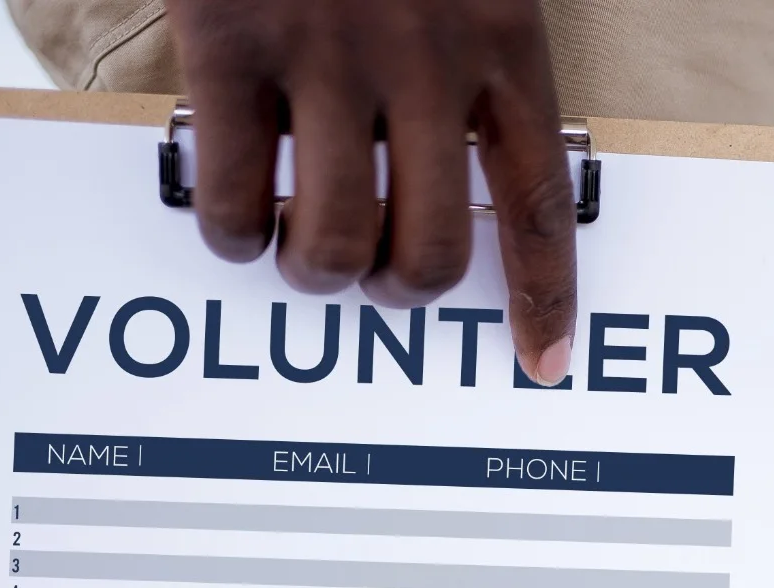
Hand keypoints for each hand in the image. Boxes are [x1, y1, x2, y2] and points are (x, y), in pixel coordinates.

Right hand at [166, 0, 575, 383]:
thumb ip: (475, 62)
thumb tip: (457, 185)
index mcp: (501, 38)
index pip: (536, 203)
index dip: (542, 299)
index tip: (544, 363)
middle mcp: (424, 55)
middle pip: (428, 250)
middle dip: (399, 290)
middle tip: (373, 278)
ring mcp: (325, 49)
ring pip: (331, 242)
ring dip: (312, 272)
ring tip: (296, 252)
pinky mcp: (229, 37)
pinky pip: (235, 196)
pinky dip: (233, 234)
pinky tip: (236, 221)